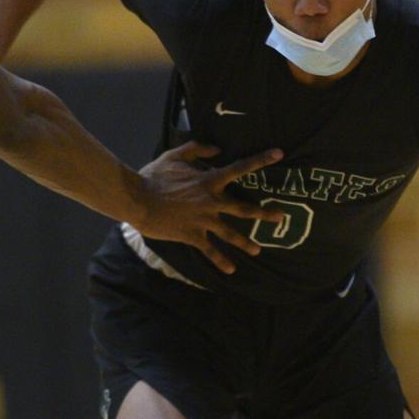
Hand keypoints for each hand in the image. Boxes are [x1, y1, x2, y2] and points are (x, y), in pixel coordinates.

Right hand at [136, 142, 285, 273]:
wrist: (138, 200)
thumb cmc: (154, 176)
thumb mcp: (174, 156)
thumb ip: (197, 149)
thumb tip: (217, 148)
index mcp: (209, 180)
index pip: (240, 168)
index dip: (261, 159)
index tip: (279, 154)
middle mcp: (212, 202)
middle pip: (244, 209)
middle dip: (264, 213)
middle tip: (281, 217)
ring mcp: (204, 221)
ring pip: (231, 234)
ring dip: (246, 243)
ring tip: (258, 250)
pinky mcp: (193, 235)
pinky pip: (210, 250)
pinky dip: (221, 261)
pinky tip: (230, 270)